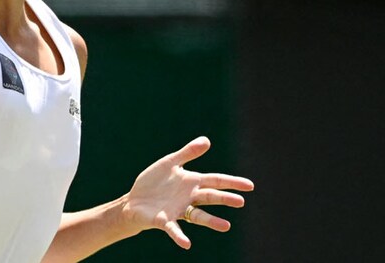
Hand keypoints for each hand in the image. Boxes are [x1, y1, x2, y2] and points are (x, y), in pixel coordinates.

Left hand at [121, 136, 253, 249]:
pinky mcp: (164, 221)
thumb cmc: (154, 182)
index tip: (250, 186)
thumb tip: (207, 140)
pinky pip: (173, 229)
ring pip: (198, 216)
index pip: (215, 181)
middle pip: (209, 197)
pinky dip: (179, 236)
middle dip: (224, 198)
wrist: (134, 200)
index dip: (232, 183)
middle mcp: (188, 198)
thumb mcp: (170, 163)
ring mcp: (178, 210)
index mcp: (191, 182)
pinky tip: (186, 244)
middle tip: (240, 201)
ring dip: (211, 221)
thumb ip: (187, 153)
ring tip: (226, 226)